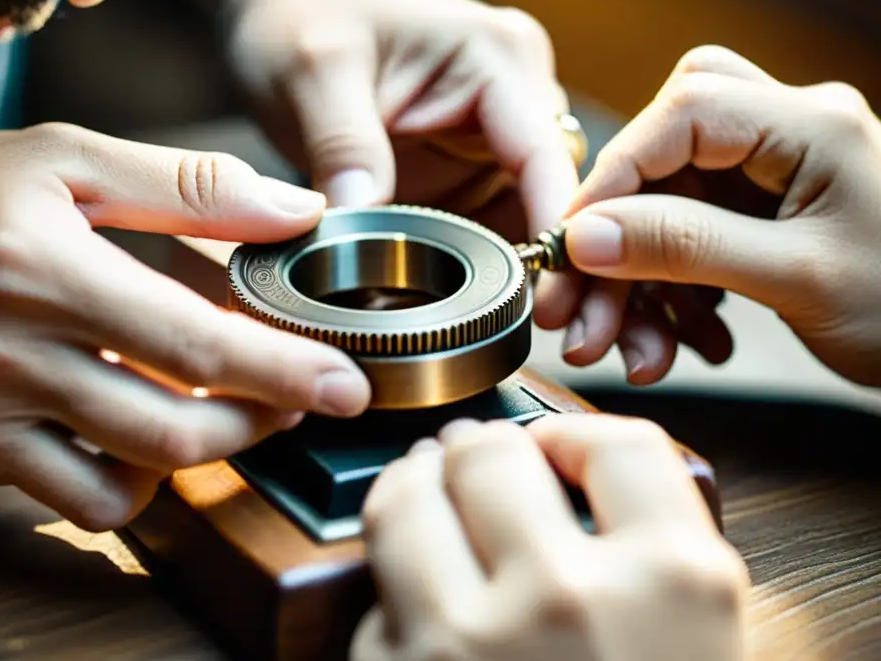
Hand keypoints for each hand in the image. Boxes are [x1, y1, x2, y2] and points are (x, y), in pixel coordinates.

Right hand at [0, 124, 370, 529]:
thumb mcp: (62, 157)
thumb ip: (188, 185)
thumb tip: (296, 210)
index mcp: (47, 268)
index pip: (197, 344)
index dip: (285, 372)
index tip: (346, 383)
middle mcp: (13, 354)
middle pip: (179, 430)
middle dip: (265, 422)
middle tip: (306, 393)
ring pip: (136, 475)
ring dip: (212, 452)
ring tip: (244, 409)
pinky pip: (77, 504)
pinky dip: (137, 485)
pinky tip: (152, 440)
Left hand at [192, 0, 580, 316]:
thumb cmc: (304, 7)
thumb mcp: (315, 70)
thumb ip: (344, 146)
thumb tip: (360, 222)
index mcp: (497, 60)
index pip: (549, 158)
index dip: (556, 231)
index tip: (546, 300)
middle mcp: (512, 98)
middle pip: (553, 200)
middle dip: (546, 268)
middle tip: (533, 335)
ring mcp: (490, 138)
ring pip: (525, 223)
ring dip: (512, 277)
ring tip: (493, 335)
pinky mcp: (463, 169)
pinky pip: (483, 227)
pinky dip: (473, 269)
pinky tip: (457, 310)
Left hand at [353, 416, 747, 660]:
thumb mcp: (699, 650)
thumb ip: (657, 555)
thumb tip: (570, 470)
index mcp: (675, 583)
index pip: (618, 441)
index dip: (577, 435)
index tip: (553, 450)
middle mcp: (569, 597)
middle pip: (490, 452)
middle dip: (479, 456)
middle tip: (476, 470)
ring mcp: (471, 641)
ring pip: (403, 498)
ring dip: (410, 492)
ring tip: (424, 500)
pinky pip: (374, 599)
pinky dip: (392, 600)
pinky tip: (420, 615)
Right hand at [553, 46, 880, 387]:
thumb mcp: (796, 279)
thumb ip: (686, 246)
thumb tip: (585, 235)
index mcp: (810, 124)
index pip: (681, 116)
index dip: (612, 178)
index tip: (568, 245)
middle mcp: (787, 133)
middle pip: (663, 160)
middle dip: (615, 242)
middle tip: (579, 314)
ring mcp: (775, 172)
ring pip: (667, 205)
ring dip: (638, 281)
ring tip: (634, 353)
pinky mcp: (766, 211)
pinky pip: (690, 235)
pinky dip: (671, 291)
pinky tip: (680, 340)